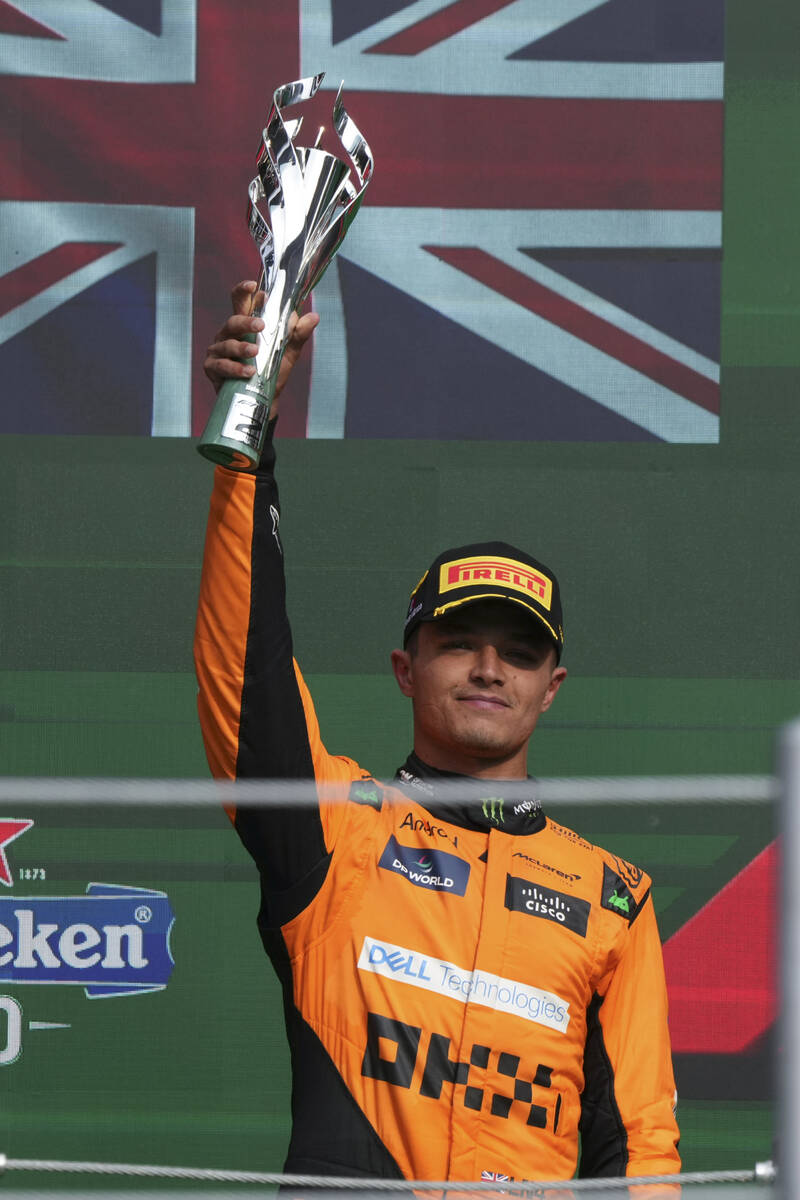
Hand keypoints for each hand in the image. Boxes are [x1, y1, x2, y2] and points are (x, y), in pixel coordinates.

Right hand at [203, 281, 318, 410]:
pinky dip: (235, 368)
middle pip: (233, 320)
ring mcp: (218, 350)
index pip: (241, 301)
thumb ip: (297, 335)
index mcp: (244, 325)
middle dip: (246, 322)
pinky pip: (222, 365)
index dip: (244, 291)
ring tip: (256, 353)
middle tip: (261, 326)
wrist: (263, 402)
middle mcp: (229, 334)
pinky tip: (248, 372)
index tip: (254, 286)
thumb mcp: (287, 352)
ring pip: (228, 343)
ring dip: (242, 348)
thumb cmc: (271, 372)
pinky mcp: (212, 367)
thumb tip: (314, 316)